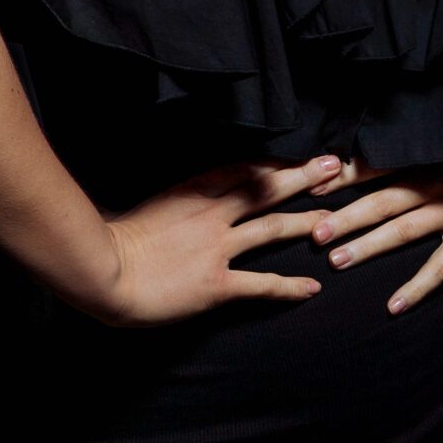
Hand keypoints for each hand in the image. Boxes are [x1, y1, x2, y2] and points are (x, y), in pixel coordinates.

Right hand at [82, 152, 347, 327]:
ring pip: (272, 229)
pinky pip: (261, 283)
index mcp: (193, 191)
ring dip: (307, 221)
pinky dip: (289, 286)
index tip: (301, 156)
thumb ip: (181, 198)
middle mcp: (211, 214)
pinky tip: (312, 287)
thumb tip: (197, 193)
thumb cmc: (116, 238)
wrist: (104, 271)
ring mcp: (216, 248)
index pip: (245, 170)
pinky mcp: (217, 284)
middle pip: (267, 190)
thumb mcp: (153, 204)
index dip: (277, 162)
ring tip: (338, 217)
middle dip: (304, 177)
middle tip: (337, 167)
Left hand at [303, 125, 442, 315]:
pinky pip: (442, 265)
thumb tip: (380, 160)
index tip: (310, 185)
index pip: (380, 164)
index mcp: (431, 155)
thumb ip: (424, 152)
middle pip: (384, 198)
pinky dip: (417, 286)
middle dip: (346, 215)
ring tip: (337, 261)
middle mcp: (440, 180)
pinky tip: (394, 304)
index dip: (344, 176)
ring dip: (369, 246)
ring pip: (405, 228)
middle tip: (311, 230)